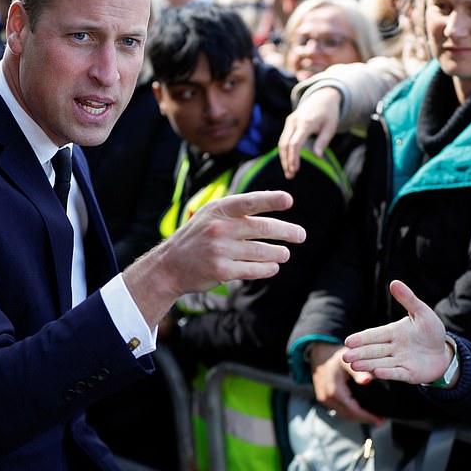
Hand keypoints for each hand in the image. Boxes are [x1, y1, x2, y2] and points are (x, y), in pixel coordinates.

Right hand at [123, 191, 305, 326]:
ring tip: (285, 253)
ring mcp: (220, 250)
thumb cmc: (197, 236)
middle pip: (263, 228)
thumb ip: (236, 209)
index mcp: (218, 210)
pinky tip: (273, 267)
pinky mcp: (221, 271)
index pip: (249, 201)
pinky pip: (253, 270)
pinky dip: (267, 269)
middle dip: (287, 232)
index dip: (270, 200)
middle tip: (301, 235)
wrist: (169, 266)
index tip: (288, 200)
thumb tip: (274, 201)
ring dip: (278, 253)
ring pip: (262, 252)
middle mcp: (219, 228)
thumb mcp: (210, 215)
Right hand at [278, 87, 341, 178]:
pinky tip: (288, 162)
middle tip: (290, 176)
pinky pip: (283, 139)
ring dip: (283, 158)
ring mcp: (289, 121)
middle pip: (285, 144)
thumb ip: (323, 142)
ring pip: (281, 142)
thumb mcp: (330, 127)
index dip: (293, 157)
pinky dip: (284, 151)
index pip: (295, 143)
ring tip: (288, 172)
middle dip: (286, 161)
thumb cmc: (328, 114)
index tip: (295, 170)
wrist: (322, 97)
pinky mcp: (288, 123)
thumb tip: (317, 156)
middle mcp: (294, 121)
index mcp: (305, 123)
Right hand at [308, 342, 383, 424]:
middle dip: (365, 418)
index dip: (368, 417)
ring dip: (357, 416)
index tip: (381, 419)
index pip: (354, 411)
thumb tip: (367, 380)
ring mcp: (324, 400)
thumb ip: (358, 372)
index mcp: (334, 391)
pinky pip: (338, 409)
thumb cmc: (335, 356)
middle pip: (349, 415)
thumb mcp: (348, 361)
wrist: (319, 353)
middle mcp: (328, 398)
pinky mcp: (323, 399)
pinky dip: (349, 411)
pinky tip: (359, 409)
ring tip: (372, 416)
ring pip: (344, 414)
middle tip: (380, 419)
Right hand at [343, 280, 449, 384]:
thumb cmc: (431, 331)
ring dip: (368, 364)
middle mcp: (393, 348)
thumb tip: (393, 282)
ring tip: (354, 366)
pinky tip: (377, 373)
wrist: (444, 352)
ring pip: (381, 362)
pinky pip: (398, 373)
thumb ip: (408, 299)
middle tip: (345, 357)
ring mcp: (400, 361)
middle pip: (373, 350)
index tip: (348, 341)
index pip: (374, 335)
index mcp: (393, 332)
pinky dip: (388, 373)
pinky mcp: (409, 374)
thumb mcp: (422, 313)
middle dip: (360, 353)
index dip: (361, 338)